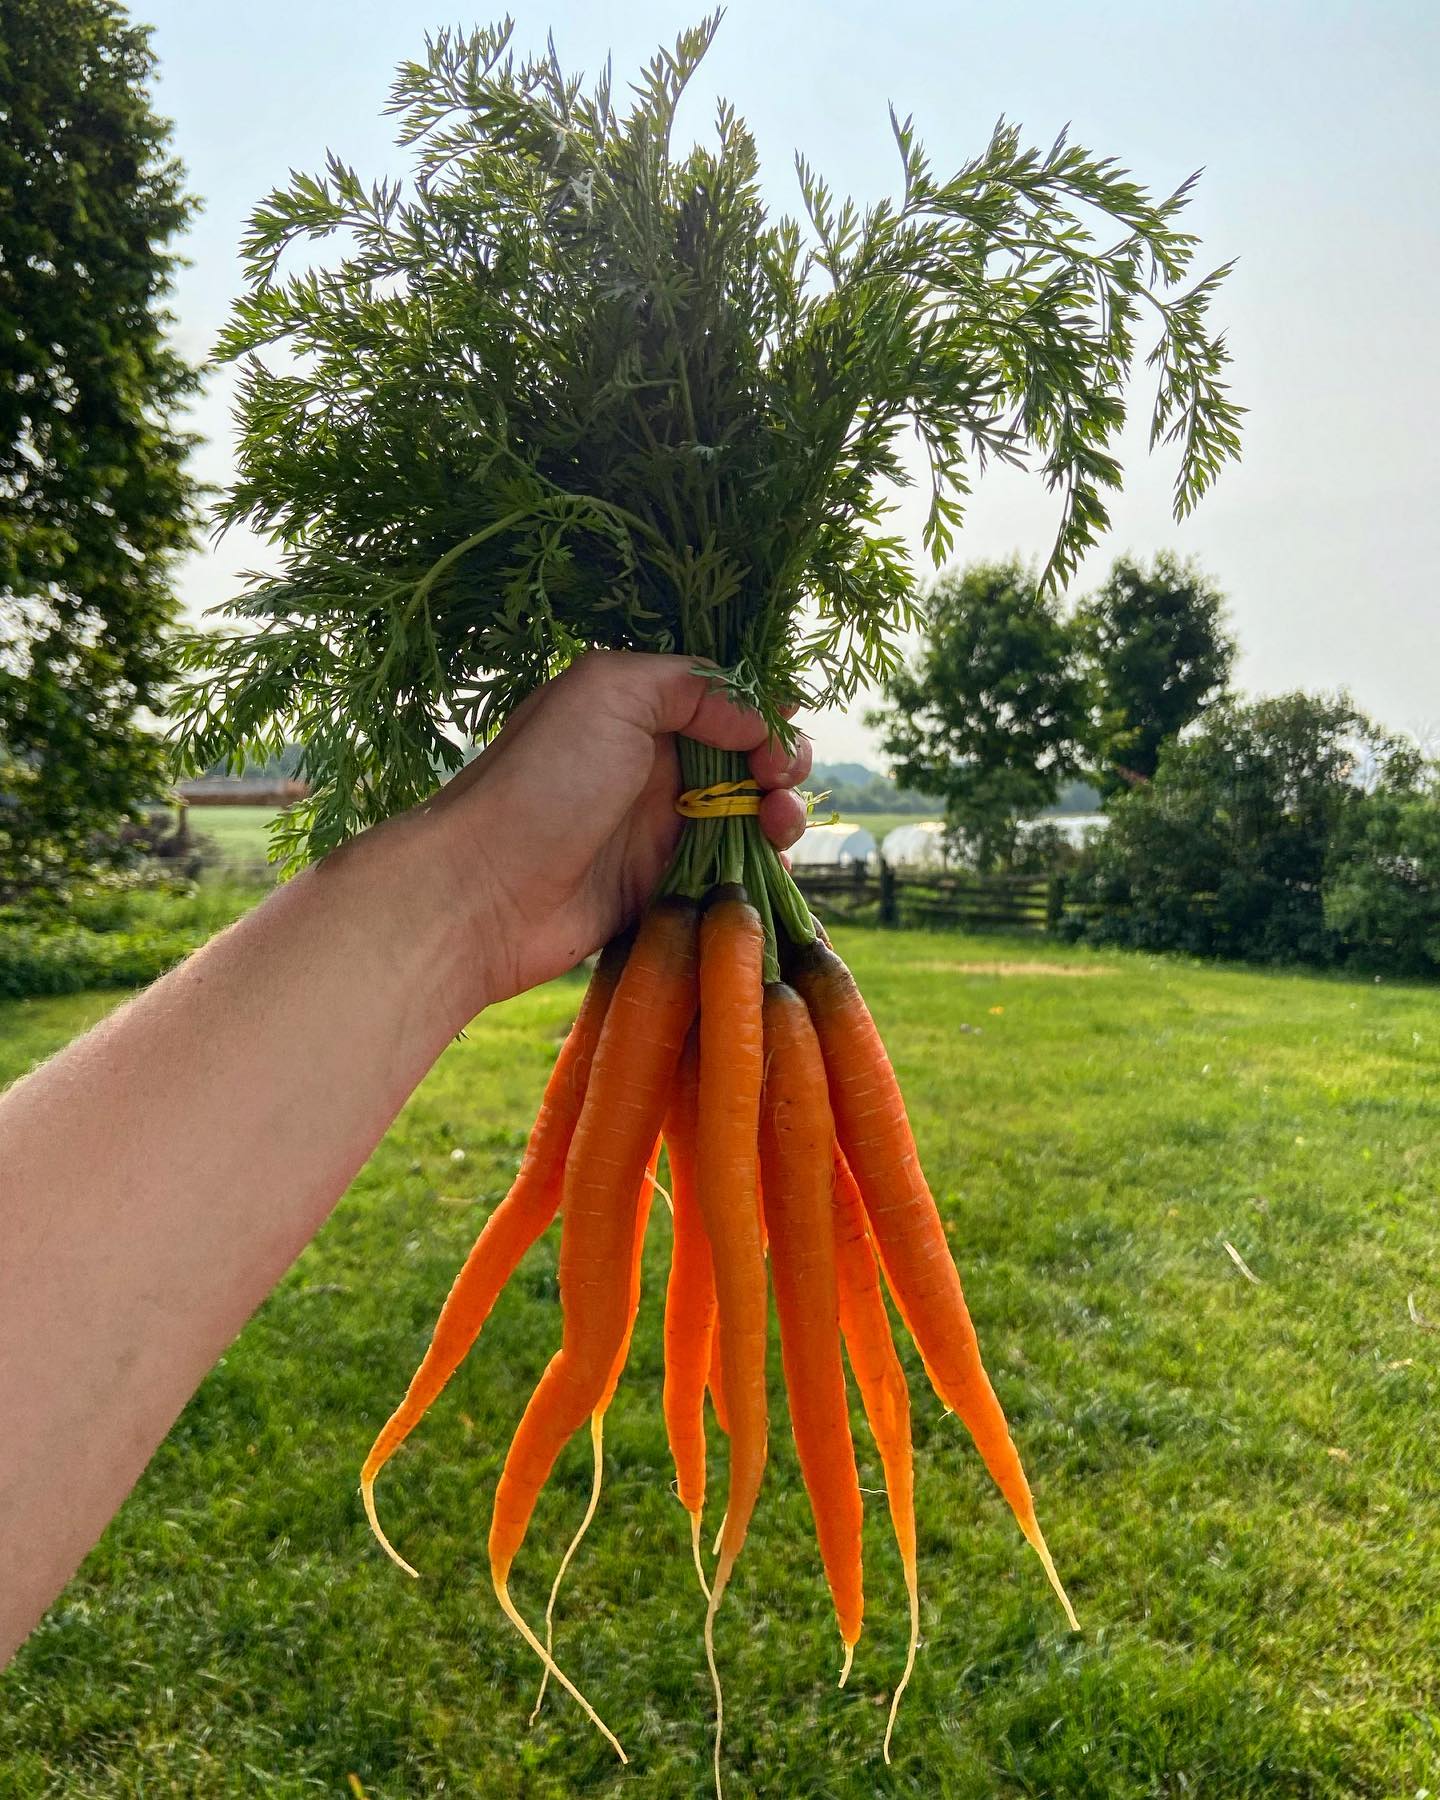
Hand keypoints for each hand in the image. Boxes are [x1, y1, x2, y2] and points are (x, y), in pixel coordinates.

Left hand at [423, 651, 810, 1008]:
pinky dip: (761, 869)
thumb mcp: (609, 692)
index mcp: (640, 710)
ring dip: (781, 818)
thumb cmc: (542, 782)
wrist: (484, 893)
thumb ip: (691, 685)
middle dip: (782, 767)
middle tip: (778, 786)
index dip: (766, 713)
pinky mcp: (664, 887)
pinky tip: (767, 868)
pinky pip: (730, 874)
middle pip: (748, 758)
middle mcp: (654, 764)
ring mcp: (660, 829)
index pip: (726, 700)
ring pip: (749, 817)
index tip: (780, 736)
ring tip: (777, 827)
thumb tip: (755, 716)